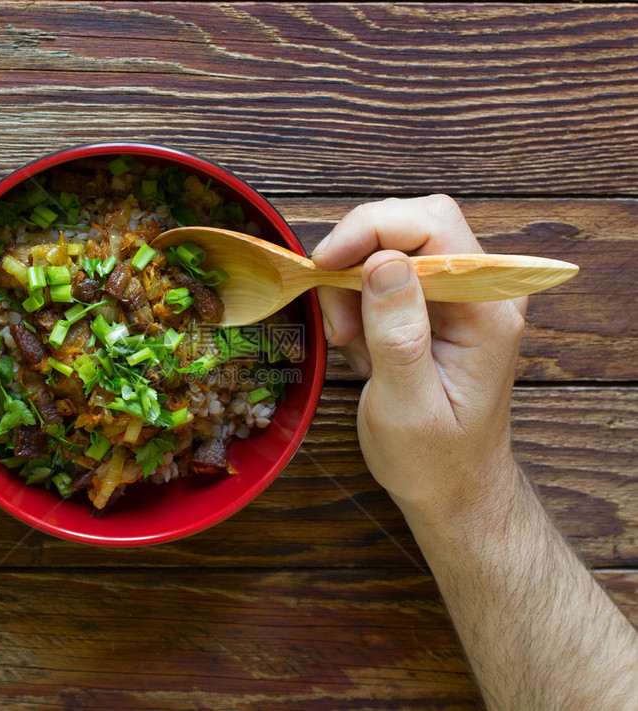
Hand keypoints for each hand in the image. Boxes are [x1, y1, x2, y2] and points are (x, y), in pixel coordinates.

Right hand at [313, 195, 526, 521]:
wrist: (454, 488)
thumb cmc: (434, 460)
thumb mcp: (406, 405)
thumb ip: (398, 333)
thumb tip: (381, 262)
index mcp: (487, 312)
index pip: (434, 226)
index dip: (372, 229)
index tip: (324, 263)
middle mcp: (482, 292)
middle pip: (413, 224)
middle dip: (357, 257)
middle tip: (338, 320)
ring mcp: (460, 296)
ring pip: (392, 245)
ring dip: (352, 284)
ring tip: (349, 342)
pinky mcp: (437, 305)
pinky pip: (385, 274)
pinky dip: (357, 299)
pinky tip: (360, 343)